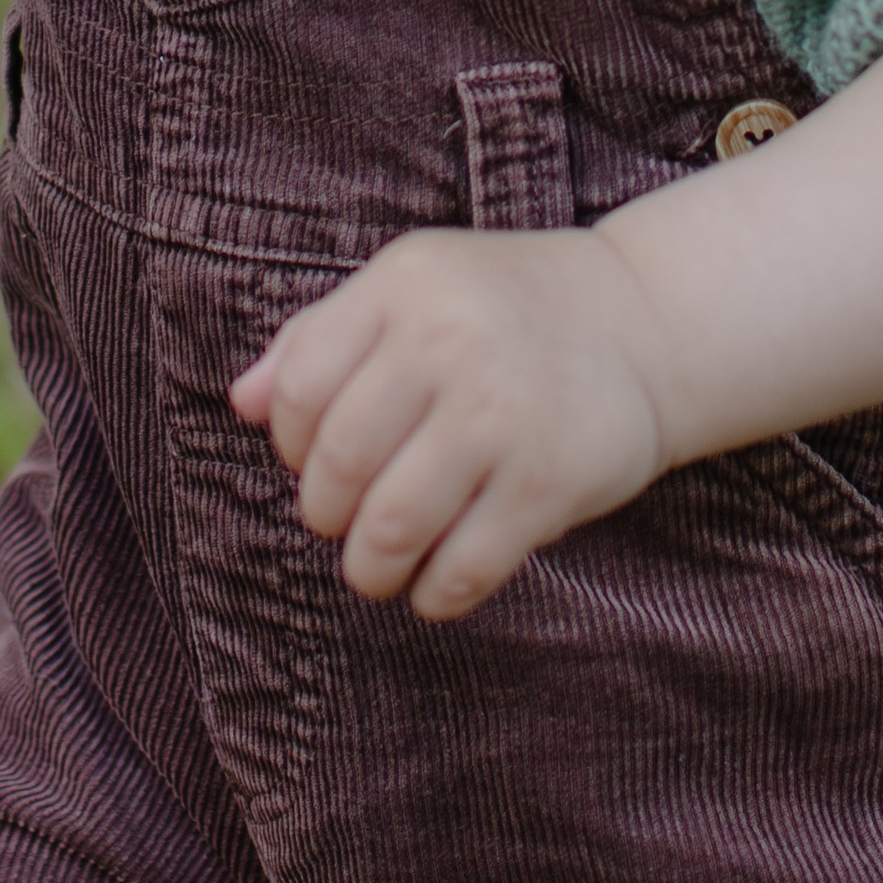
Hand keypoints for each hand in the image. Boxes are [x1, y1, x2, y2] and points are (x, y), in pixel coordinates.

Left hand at [230, 229, 673, 621]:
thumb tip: (240, 401)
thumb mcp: (410, 290)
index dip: (291, 442)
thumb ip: (321, 336)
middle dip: (325, 514)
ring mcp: (500, 415)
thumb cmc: (501, 309)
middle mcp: (448, 343)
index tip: (314, 459)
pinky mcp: (548, 482)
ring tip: (377, 568)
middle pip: (339, 464)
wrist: (642, 321)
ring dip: (369, 568)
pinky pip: (463, 568)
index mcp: (404, 288)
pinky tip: (437, 584)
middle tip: (341, 522)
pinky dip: (435, 594)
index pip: (301, 385)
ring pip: (391, 528)